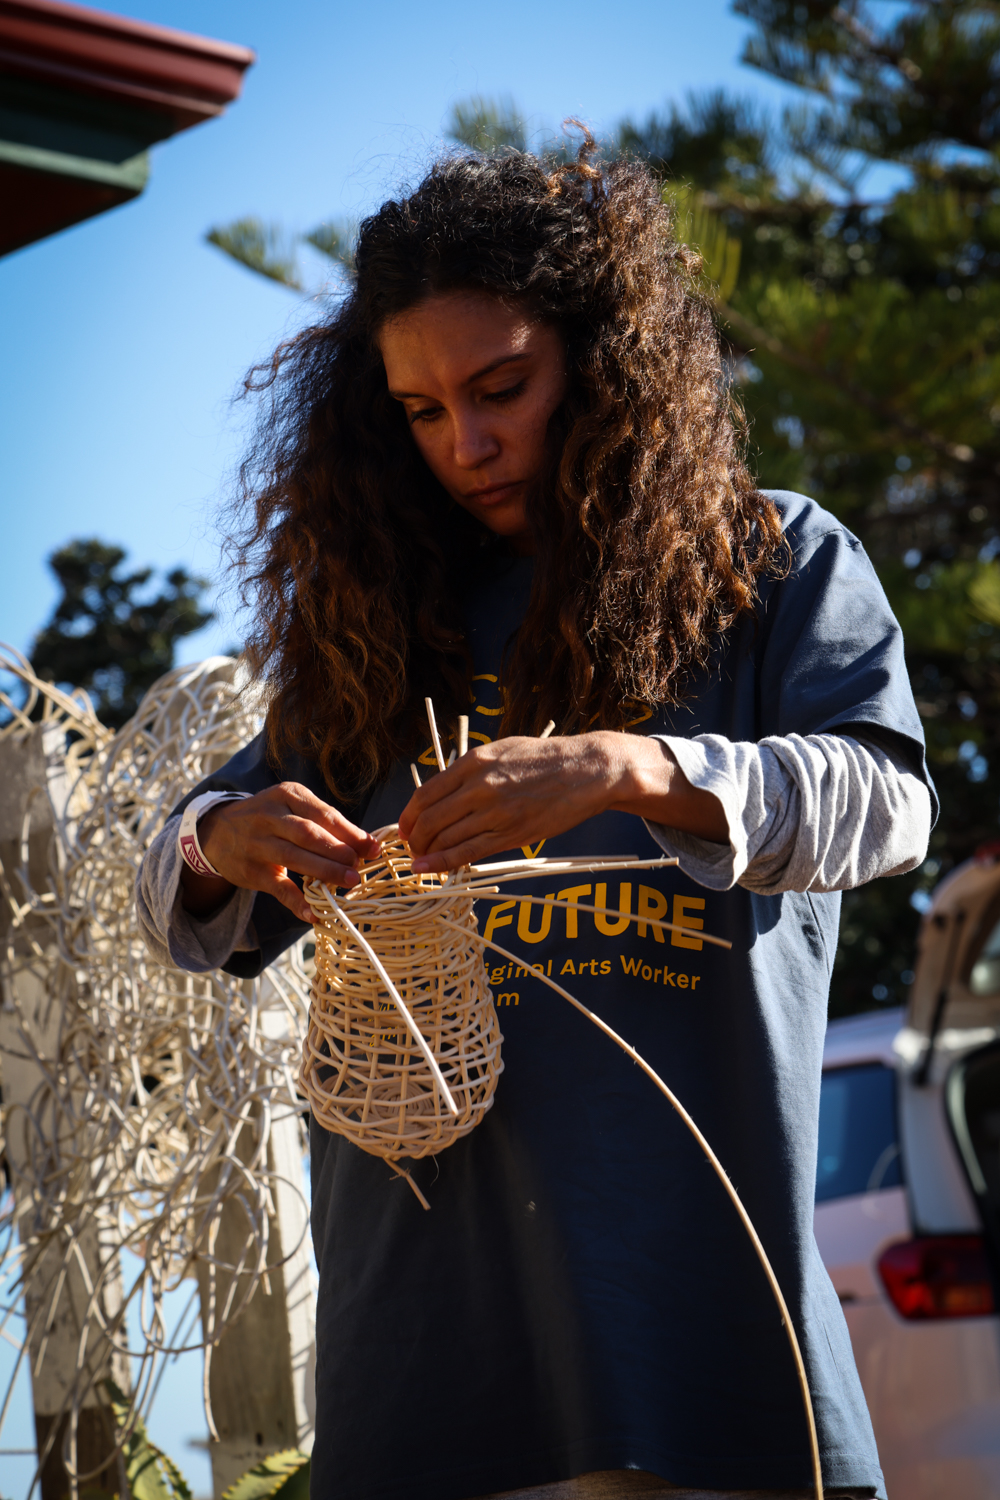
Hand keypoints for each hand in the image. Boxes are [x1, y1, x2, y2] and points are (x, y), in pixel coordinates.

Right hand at [179, 783, 380, 923]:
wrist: (216, 831)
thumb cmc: (269, 818)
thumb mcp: (292, 807)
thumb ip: (326, 823)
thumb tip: (368, 845)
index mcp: (287, 795)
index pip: (324, 814)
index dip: (351, 832)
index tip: (373, 849)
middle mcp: (270, 815)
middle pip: (309, 833)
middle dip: (338, 850)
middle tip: (359, 866)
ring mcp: (257, 843)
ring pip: (294, 857)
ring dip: (324, 871)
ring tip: (349, 881)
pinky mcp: (250, 870)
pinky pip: (278, 887)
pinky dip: (297, 901)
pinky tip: (315, 912)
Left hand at [397, 732, 728, 873]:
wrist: (588, 770)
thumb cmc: (545, 758)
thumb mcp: (502, 749)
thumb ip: (471, 768)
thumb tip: (444, 789)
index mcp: (474, 762)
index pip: (425, 794)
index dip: (408, 816)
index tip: (404, 828)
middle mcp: (480, 787)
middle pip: (430, 820)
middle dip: (415, 838)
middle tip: (412, 847)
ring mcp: (496, 812)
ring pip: (446, 839)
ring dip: (427, 853)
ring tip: (422, 859)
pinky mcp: (512, 833)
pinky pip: (468, 853)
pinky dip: (443, 864)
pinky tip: (430, 870)